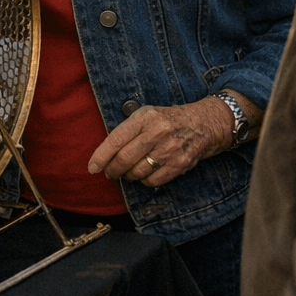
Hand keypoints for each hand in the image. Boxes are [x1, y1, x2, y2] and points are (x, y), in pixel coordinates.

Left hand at [86, 96, 236, 187]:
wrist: (203, 123)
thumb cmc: (168, 120)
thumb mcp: (147, 114)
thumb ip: (127, 130)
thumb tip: (104, 154)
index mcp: (145, 117)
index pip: (115, 140)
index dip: (100, 156)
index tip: (92, 167)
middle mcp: (157, 132)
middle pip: (125, 159)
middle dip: (113, 170)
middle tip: (110, 173)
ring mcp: (170, 148)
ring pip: (138, 172)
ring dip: (129, 176)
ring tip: (129, 172)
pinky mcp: (180, 163)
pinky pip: (153, 180)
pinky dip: (144, 181)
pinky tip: (145, 174)